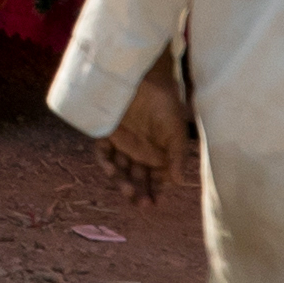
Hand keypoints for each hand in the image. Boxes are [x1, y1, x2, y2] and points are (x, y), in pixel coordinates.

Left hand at [95, 74, 188, 201]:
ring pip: (120, 169)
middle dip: (140, 192)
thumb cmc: (166, 104)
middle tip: (142, 203)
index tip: (155, 203)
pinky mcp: (108, 133)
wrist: (147, 78)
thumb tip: (179, 182)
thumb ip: (177, 156)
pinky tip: (112, 170)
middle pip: (137, 178)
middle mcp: (139, 152)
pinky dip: (106, 162)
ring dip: (123, 182)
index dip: (156, 191)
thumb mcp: (176, 132)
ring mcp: (123, 144)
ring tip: (128, 191)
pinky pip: (104, 152)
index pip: (156, 179)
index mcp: (158, 154)